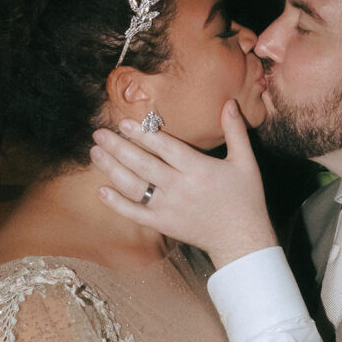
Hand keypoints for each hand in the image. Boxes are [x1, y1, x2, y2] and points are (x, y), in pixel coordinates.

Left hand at [90, 100, 276, 266]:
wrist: (241, 239)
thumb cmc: (245, 198)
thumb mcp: (246, 162)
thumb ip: (235, 131)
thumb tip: (229, 103)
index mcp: (198, 169)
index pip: (164, 147)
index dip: (142, 134)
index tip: (123, 123)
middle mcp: (179, 188)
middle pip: (142, 164)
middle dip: (118, 147)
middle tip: (98, 133)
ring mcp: (168, 208)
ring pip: (134, 186)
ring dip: (112, 169)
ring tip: (95, 152)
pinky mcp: (163, 224)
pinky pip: (135, 213)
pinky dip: (116, 203)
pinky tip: (101, 190)